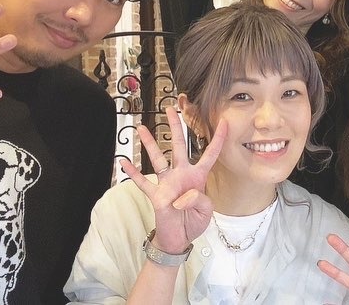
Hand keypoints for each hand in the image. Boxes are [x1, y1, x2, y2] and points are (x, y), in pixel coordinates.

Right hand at [120, 110, 227, 254]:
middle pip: (180, 146)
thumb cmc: (193, 222)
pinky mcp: (156, 195)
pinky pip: (142, 183)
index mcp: (198, 177)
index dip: (218, 139)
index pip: (210, 154)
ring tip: (142, 128)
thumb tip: (183, 194)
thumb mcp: (206, 212)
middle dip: (176, 127)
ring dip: (150, 144)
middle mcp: (182, 175)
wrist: (179, 239)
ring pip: (158, 159)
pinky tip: (123, 162)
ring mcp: (167, 183)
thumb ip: (199, 200)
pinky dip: (133, 173)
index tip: (225, 122)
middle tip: (171, 109)